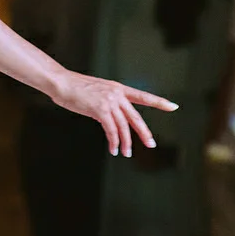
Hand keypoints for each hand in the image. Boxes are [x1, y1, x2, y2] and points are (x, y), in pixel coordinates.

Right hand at [51, 71, 172, 156]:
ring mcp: (109, 101)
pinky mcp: (100, 109)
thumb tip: (108, 117)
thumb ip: (106, 102)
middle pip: (135, 117)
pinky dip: (114, 141)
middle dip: (144, 133)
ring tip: (126, 153)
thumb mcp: (95, 92)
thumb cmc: (73, 87)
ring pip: (123, 127)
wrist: (61, 82)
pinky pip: (111, 130)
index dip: (159, 102)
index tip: (173, 106)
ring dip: (125, 142)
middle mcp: (117, 94)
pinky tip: (113, 148)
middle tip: (150, 144)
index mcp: (117, 88)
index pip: (143, 96)